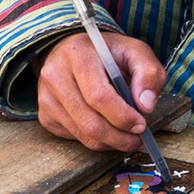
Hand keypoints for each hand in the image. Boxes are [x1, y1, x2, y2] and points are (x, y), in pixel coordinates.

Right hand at [36, 30, 167, 152]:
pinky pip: (74, 138)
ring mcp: (46, 97)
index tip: (141, 125)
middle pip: (89, 121)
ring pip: (82, 134)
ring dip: (110, 142)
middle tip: (137, 139)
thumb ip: (148, 74)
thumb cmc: (109, 54)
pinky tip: (106, 128)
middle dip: (119, 137)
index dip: (122, 116)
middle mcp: (55, 75)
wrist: (76, 52)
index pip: (98, 96)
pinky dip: (95, 140)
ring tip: (127, 136)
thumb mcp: (136, 52)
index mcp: (78, 54)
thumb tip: (146, 106)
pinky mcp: (45, 115)